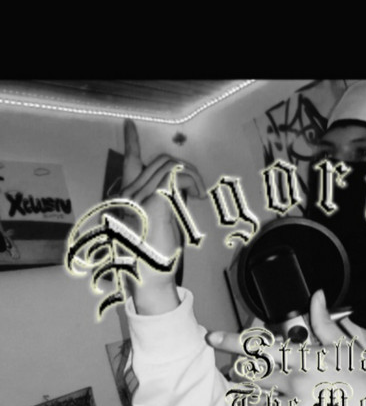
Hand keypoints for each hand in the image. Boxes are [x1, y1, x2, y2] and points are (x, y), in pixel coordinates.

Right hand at [121, 119, 207, 312]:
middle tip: (198, 191)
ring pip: (171, 165)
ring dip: (193, 176)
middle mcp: (128, 195)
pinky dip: (193, 182)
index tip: (129, 124)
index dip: (130, 142)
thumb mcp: (158, 225)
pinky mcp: (153, 203)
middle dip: (187, 169)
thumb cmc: (154, 258)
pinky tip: (197, 198)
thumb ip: (163, 201)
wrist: (149, 281)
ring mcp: (138, 198)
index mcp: (127, 198)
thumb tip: (182, 186)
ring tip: (199, 195)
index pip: (129, 163)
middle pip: (161, 161)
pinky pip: (177, 176)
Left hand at [207, 291, 365, 405]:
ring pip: (256, 402)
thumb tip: (317, 297)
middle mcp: (298, 384)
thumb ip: (324, 323)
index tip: (213, 337)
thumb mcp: (348, 348)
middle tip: (242, 372)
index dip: (231, 340)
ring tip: (270, 395)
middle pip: (250, 374)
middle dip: (242, 372)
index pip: (260, 345)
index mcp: (308, 358)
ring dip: (257, 396)